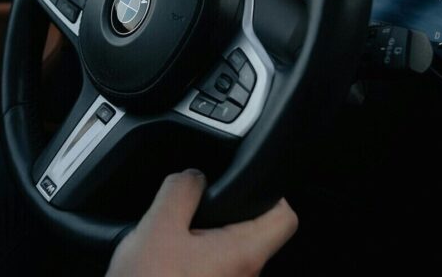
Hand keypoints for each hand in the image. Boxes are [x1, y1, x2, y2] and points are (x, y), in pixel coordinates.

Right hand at [107, 169, 297, 276]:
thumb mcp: (157, 228)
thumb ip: (180, 192)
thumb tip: (194, 175)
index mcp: (243, 254)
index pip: (284, 218)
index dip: (269, 194)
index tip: (244, 186)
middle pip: (253, 235)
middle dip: (224, 218)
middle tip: (193, 213)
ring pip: (230, 256)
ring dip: (205, 244)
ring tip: (173, 242)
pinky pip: (214, 273)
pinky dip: (195, 264)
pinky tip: (167, 265)